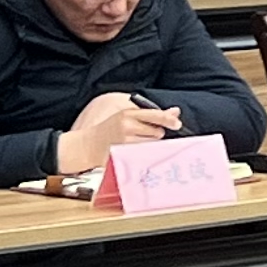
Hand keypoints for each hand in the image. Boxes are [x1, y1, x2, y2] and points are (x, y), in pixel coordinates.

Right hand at [54, 94, 181, 174]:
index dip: (168, 120)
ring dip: (149, 144)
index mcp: (128, 113)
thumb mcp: (129, 116)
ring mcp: (124, 141)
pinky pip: (143, 155)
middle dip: (155, 134)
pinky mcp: (123, 155)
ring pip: (151, 144)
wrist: (89, 144)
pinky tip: (134, 151)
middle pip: (157, 132)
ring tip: (135, 142)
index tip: (177, 124)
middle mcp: (126, 126)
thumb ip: (152, 114)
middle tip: (142, 134)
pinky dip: (143, 154)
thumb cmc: (111, 129)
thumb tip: (175, 112)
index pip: (154, 115)